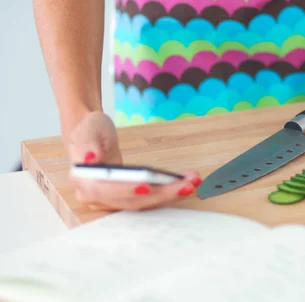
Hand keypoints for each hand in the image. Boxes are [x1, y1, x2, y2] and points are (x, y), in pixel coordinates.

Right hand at [65, 111, 201, 210]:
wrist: (93, 137)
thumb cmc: (89, 131)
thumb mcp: (87, 130)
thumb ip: (87, 143)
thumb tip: (89, 158)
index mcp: (85, 182)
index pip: (105, 191)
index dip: (126, 190)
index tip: (146, 186)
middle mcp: (98, 197)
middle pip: (132, 200)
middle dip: (161, 193)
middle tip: (184, 185)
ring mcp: (114, 200)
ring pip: (145, 203)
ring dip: (171, 194)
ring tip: (191, 182)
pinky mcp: (129, 198)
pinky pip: (151, 198)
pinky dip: (170, 191)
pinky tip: (186, 182)